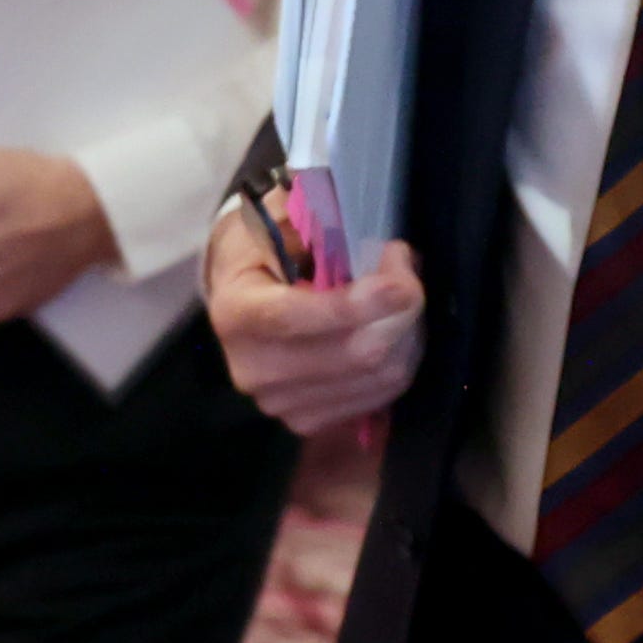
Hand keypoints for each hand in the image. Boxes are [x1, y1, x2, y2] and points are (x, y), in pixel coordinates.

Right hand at [207, 198, 424, 433]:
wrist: (241, 294)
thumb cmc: (265, 249)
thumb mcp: (281, 220)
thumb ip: (326, 226)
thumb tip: (380, 248)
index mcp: (235, 312)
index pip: (294, 318)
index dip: (353, 305)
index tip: (399, 282)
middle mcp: (251, 369)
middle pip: (351, 354)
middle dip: (399, 311)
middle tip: (406, 271)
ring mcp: (280, 404)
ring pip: (376, 377)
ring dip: (407, 332)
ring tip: (402, 296)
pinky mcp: (309, 422)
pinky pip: (379, 398)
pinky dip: (400, 361)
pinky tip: (395, 331)